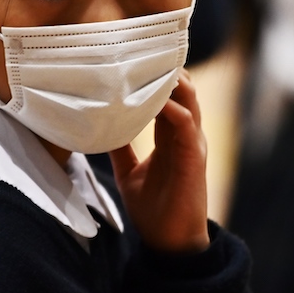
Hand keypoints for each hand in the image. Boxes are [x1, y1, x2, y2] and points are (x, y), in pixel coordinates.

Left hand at [108, 70, 209, 252]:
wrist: (170, 242)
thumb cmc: (154, 208)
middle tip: (143, 50)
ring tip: (153, 64)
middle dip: (167, 70)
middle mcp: (185, 135)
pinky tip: (159, 101)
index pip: (168, 96)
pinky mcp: (194, 159)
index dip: (156, 76)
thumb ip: (121, 148)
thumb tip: (99, 126)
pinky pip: (188, 126)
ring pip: (190, 101)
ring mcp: (193, 145)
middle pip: (183, 91)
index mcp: (171, 137)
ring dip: (174, 83)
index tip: (135, 57)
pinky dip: (175, 110)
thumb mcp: (129, 172)